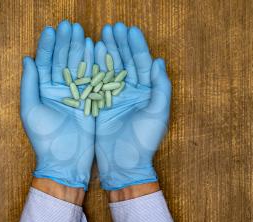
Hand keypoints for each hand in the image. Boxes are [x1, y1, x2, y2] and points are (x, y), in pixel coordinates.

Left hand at [20, 20, 94, 189]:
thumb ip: (29, 84)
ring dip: (79, 50)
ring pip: (77, 67)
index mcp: (42, 90)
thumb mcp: (31, 110)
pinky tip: (94, 50)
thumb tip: (27, 59)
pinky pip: (91, 80)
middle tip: (70, 26)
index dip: (47, 46)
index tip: (52, 30)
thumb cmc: (45, 138)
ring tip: (82, 32)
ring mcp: (75, 94)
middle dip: (65, 43)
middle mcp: (58, 90)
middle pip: (62, 61)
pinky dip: (93, 65)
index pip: (44, 63)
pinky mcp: (89, 100)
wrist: (65, 159)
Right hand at [94, 23, 171, 189]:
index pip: (142, 64)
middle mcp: (131, 92)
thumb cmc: (144, 141)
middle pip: (125, 62)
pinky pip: (98, 82)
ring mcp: (115, 96)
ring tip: (102, 35)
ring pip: (111, 69)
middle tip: (113, 27)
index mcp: (147, 92)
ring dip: (107, 52)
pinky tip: (91, 54)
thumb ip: (160, 87)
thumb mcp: (158, 114)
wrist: (123, 162)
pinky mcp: (101, 104)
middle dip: (120, 44)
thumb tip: (159, 62)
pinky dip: (95, 68)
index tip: (129, 30)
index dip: (136, 46)